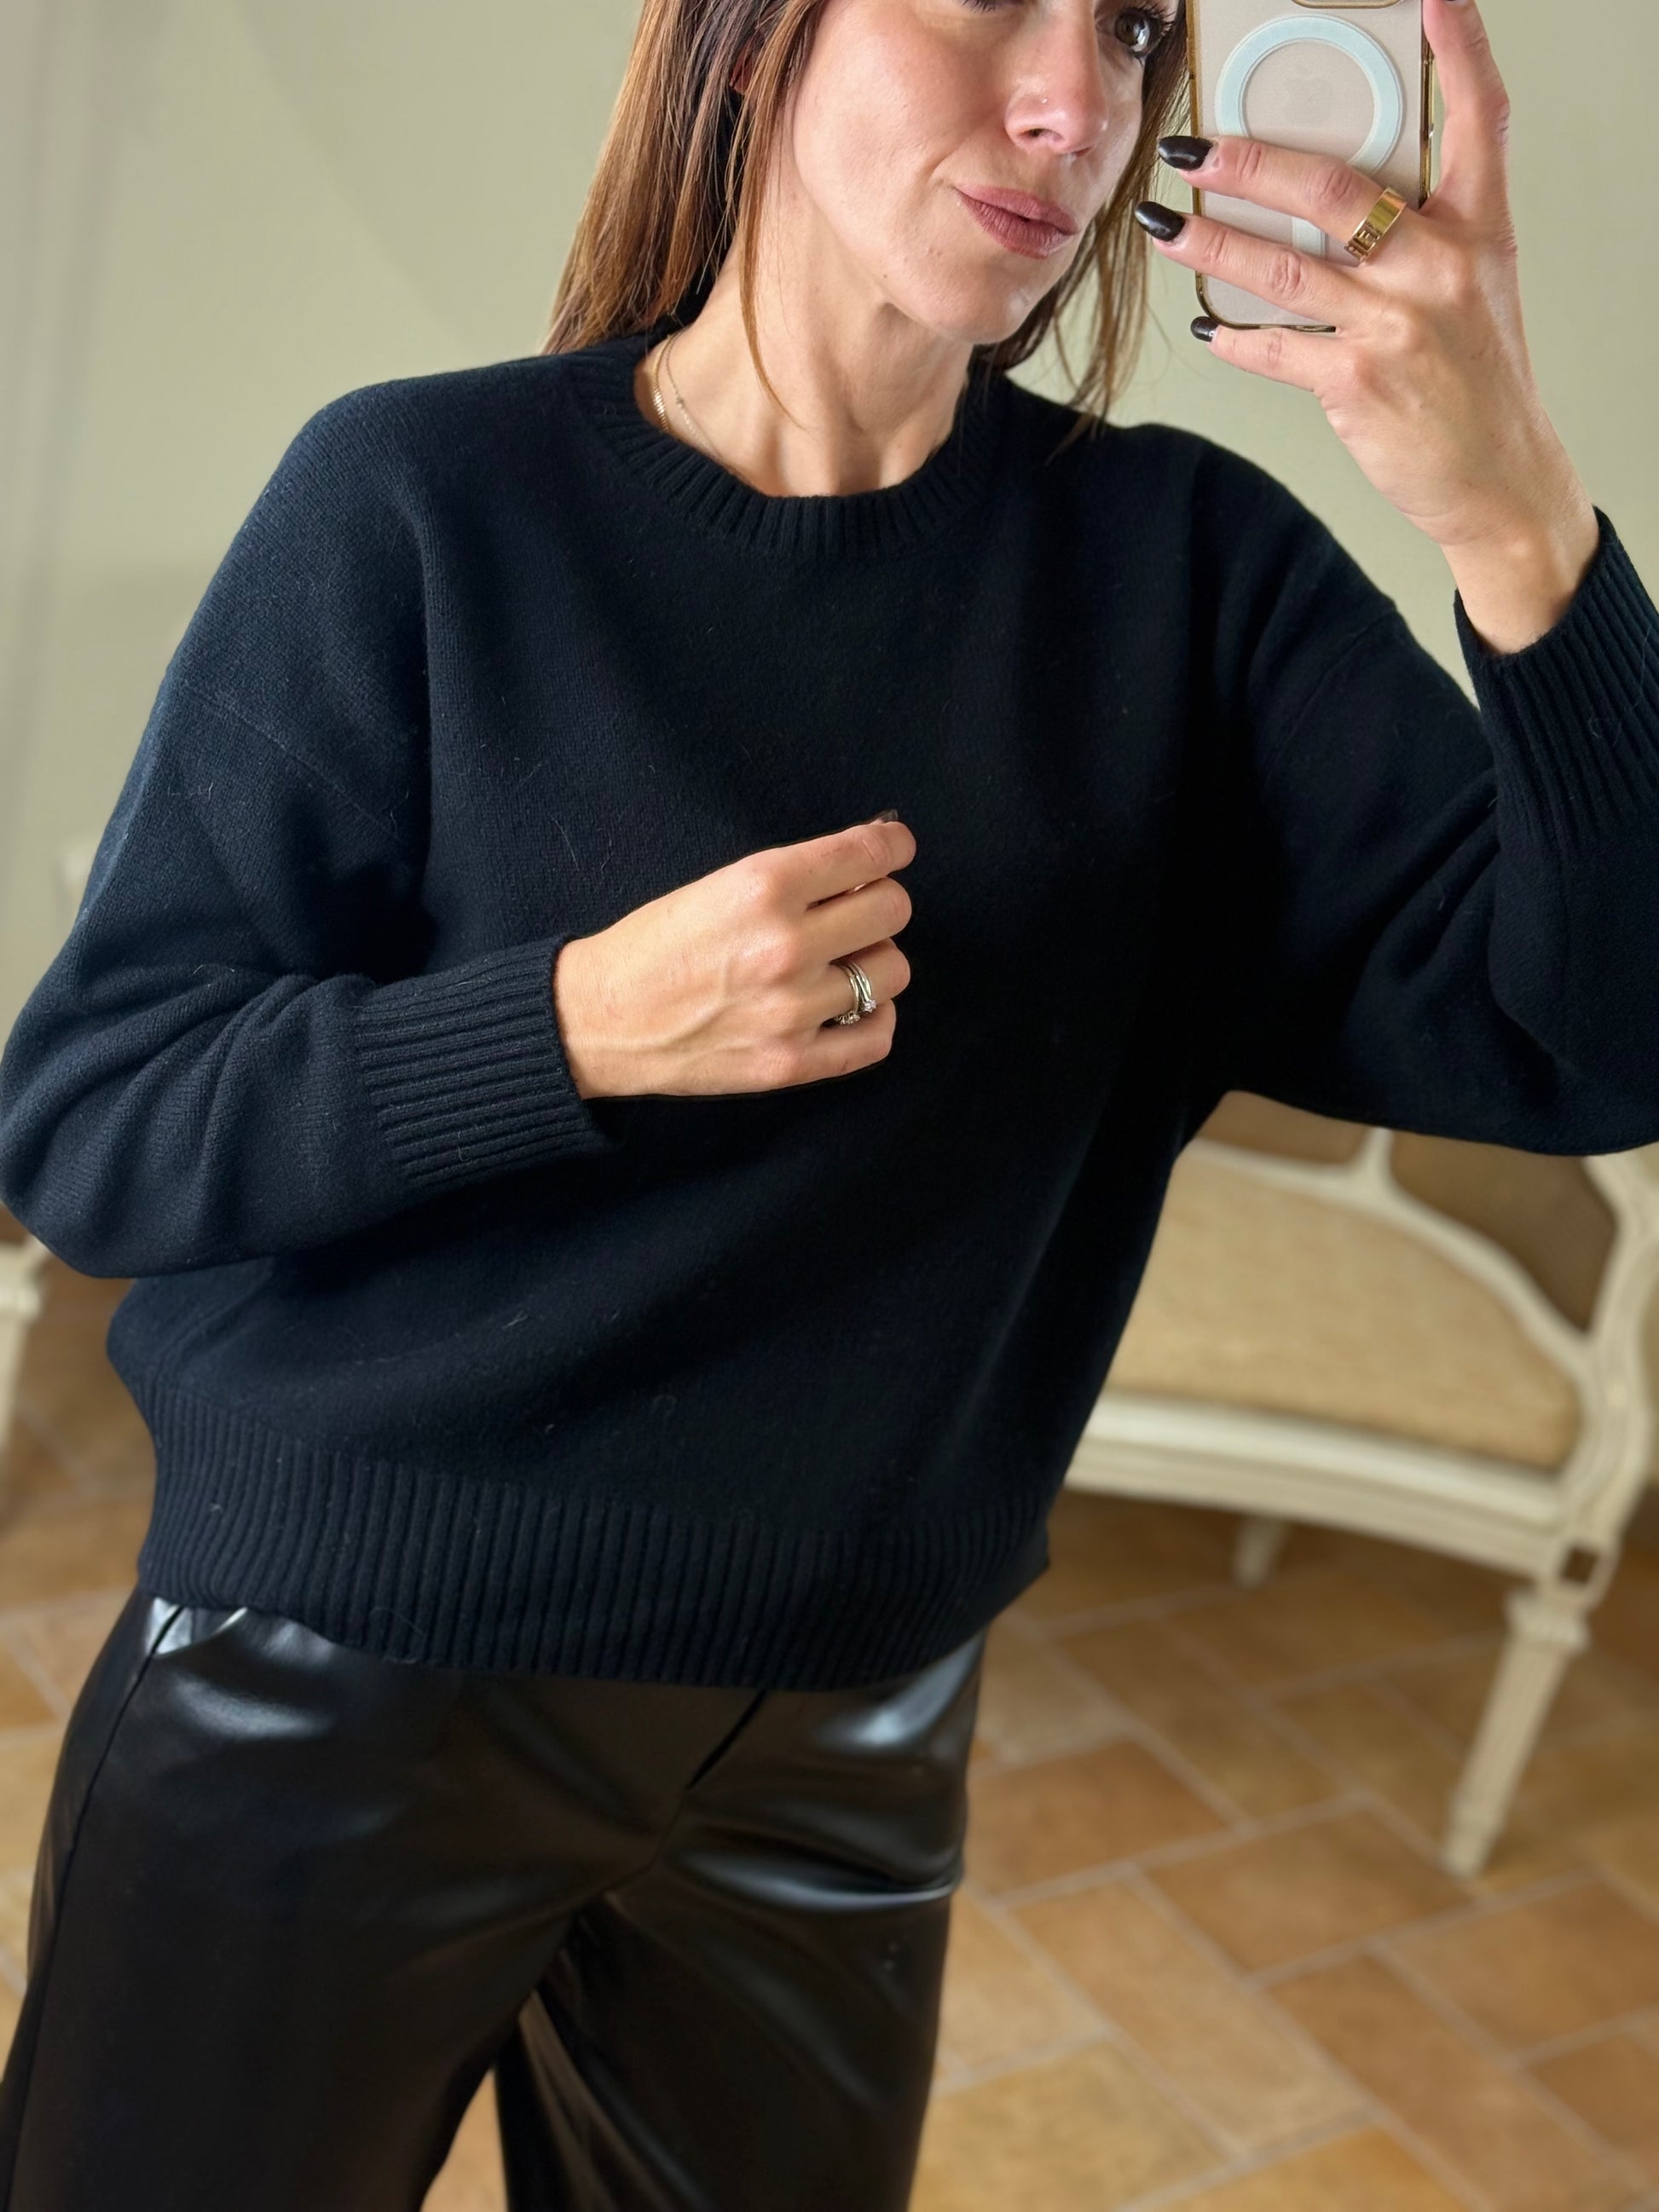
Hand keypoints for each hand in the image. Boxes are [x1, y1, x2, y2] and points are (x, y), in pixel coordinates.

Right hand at [552, 817, 915, 1098]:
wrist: (602, 1020)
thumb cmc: (655, 946)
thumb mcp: (718, 885)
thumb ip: (794, 877)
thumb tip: (869, 863)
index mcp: (764, 886)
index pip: (871, 854)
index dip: (892, 847)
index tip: (893, 850)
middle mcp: (786, 946)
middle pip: (893, 910)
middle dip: (879, 902)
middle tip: (853, 911)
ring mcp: (793, 1010)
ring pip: (892, 972)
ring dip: (874, 962)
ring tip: (840, 963)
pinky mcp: (792, 1062)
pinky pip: (877, 1038)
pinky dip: (875, 1018)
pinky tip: (850, 1007)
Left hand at [1138, 0, 1594, 568]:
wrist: (1498, 476)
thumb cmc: (1477, 380)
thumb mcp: (1474, 287)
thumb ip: (1418, 236)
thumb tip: (1331, 202)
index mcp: (1478, 229)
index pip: (1480, 119)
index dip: (1461, 49)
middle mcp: (1439, 266)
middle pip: (1330, 189)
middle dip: (1247, 162)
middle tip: (1191, 146)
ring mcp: (1396, 323)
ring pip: (1280, 266)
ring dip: (1209, 243)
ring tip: (1163, 224)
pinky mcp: (1357, 380)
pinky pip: (1273, 346)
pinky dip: (1230, 335)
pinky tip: (1205, 323)